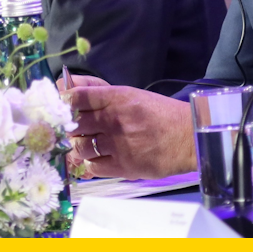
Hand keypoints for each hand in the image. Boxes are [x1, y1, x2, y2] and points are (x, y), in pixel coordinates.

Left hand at [59, 71, 192, 178]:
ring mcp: (117, 144)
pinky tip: (100, 158)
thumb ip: (100, 91)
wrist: (189, 138)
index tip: (63, 108)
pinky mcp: (122, 166)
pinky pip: (91, 166)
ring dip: (81, 147)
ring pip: (80, 147)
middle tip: (75, 130)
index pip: (76, 97)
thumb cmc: (162, 114)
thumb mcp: (133, 95)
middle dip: (70, 127)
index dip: (64, 103)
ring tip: (91, 145)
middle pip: (73, 124)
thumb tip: (67, 85)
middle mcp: (114, 119)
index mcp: (117, 97)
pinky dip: (91, 163)